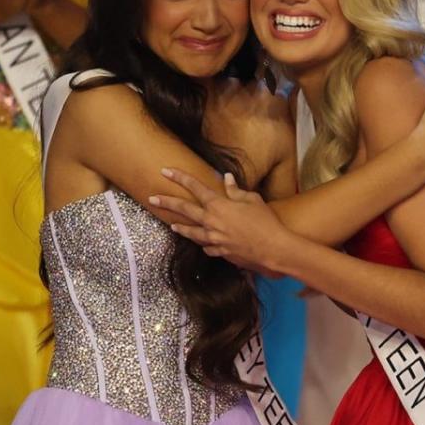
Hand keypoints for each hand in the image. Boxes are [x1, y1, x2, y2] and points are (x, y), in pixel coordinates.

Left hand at [150, 169, 293, 272]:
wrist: (272, 249)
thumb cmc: (265, 221)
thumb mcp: (252, 200)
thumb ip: (236, 190)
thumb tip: (226, 179)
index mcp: (219, 205)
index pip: (195, 187)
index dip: (180, 178)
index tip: (165, 171)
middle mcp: (211, 222)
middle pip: (184, 210)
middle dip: (167, 202)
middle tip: (152, 198)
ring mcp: (213, 239)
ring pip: (191, 232)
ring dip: (180, 228)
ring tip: (172, 225)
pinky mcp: (220, 252)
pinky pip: (207, 247)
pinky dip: (204, 244)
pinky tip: (203, 243)